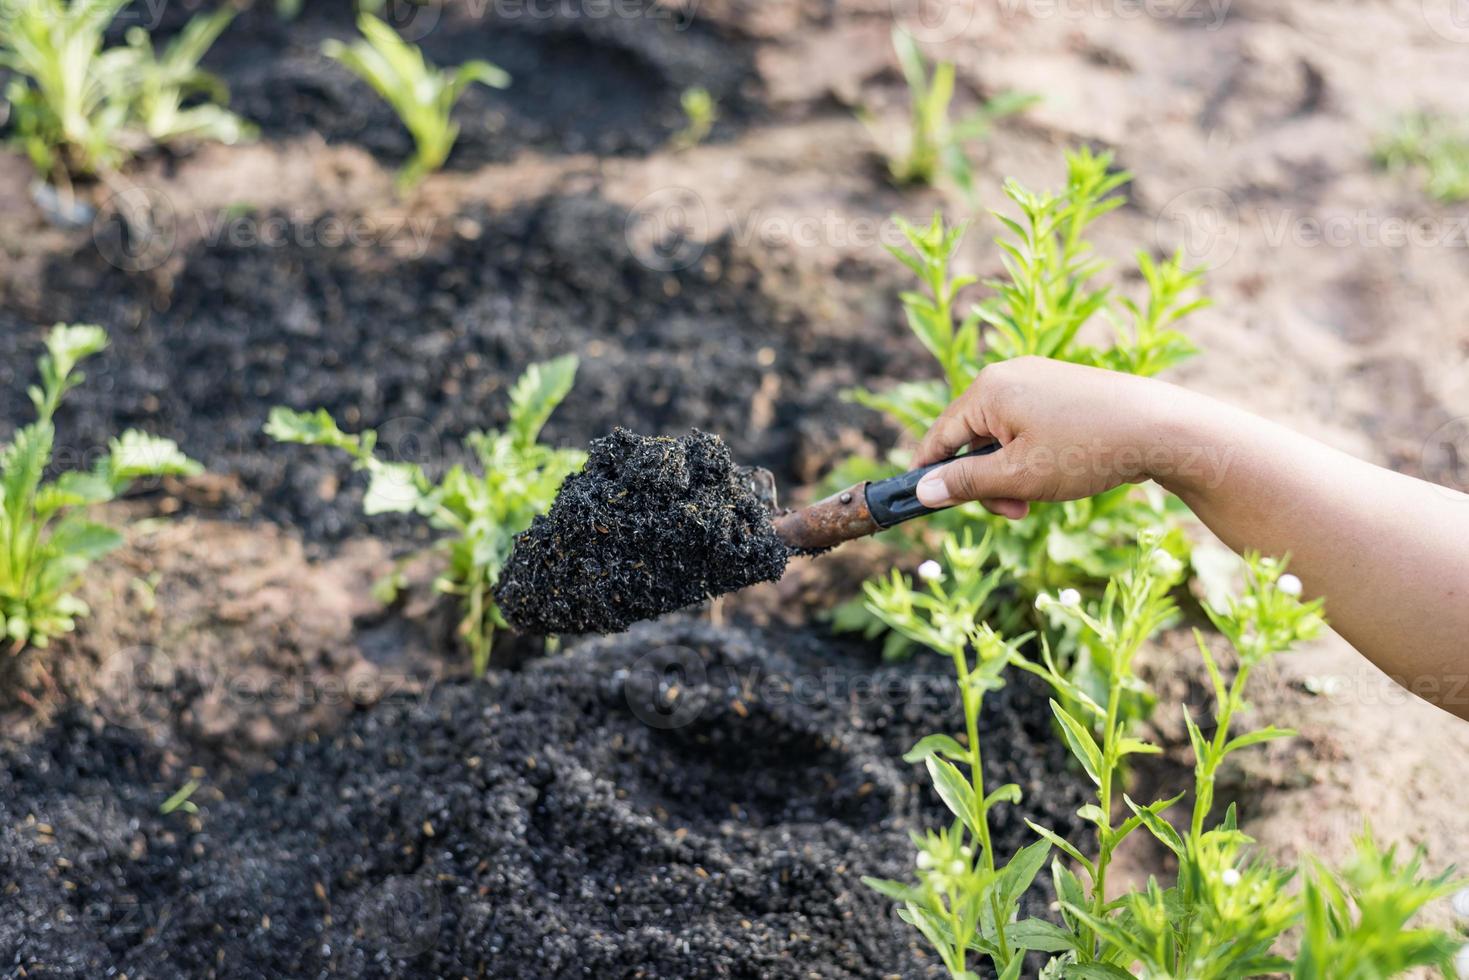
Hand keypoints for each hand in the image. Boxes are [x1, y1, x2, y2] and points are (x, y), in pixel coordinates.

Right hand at [913, 357, 1193, 517]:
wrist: (1163, 428)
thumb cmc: (1087, 449)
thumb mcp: (1018, 477)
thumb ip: (965, 484)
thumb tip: (923, 492)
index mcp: (988, 390)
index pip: (939, 436)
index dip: (931, 474)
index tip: (929, 506)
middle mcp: (1007, 376)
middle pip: (971, 438)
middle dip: (986, 481)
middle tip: (1014, 511)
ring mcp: (1037, 380)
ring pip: (1001, 438)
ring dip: (1010, 474)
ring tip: (1040, 497)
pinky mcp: (1062, 390)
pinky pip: (1028, 428)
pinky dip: (1032, 457)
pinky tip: (1059, 474)